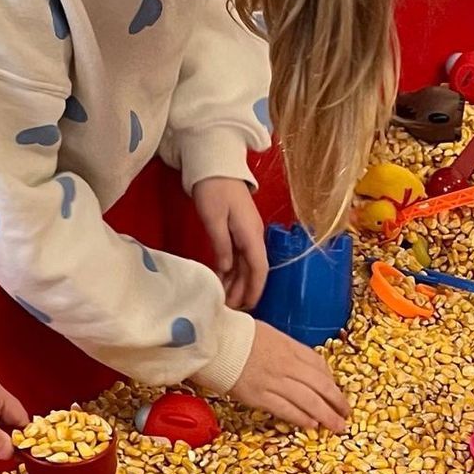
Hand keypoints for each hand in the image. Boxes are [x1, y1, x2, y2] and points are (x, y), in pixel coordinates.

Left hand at [192, 175, 267, 309]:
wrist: (216, 164)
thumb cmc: (214, 188)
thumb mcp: (213, 218)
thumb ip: (221, 245)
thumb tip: (227, 269)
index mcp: (251, 234)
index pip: (259, 268)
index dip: (255, 289)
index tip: (247, 307)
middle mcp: (254, 236)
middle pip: (254, 269)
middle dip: (245, 290)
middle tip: (230, 309)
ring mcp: (247, 233)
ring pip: (246, 264)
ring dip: (238, 282)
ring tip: (225, 300)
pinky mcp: (239, 230)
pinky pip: (239, 256)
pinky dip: (232, 270)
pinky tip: (223, 281)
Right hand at [229, 320, 349, 431]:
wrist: (212, 339)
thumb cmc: (234, 334)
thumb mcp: (267, 332)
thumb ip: (284, 347)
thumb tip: (297, 363)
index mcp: (289, 346)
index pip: (319, 365)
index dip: (331, 381)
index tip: (336, 392)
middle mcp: (286, 364)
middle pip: (320, 385)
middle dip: (337, 401)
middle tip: (346, 414)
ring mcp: (273, 381)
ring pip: (308, 400)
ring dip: (326, 415)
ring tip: (337, 426)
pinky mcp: (258, 396)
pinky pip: (286, 409)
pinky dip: (301, 418)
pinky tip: (312, 424)